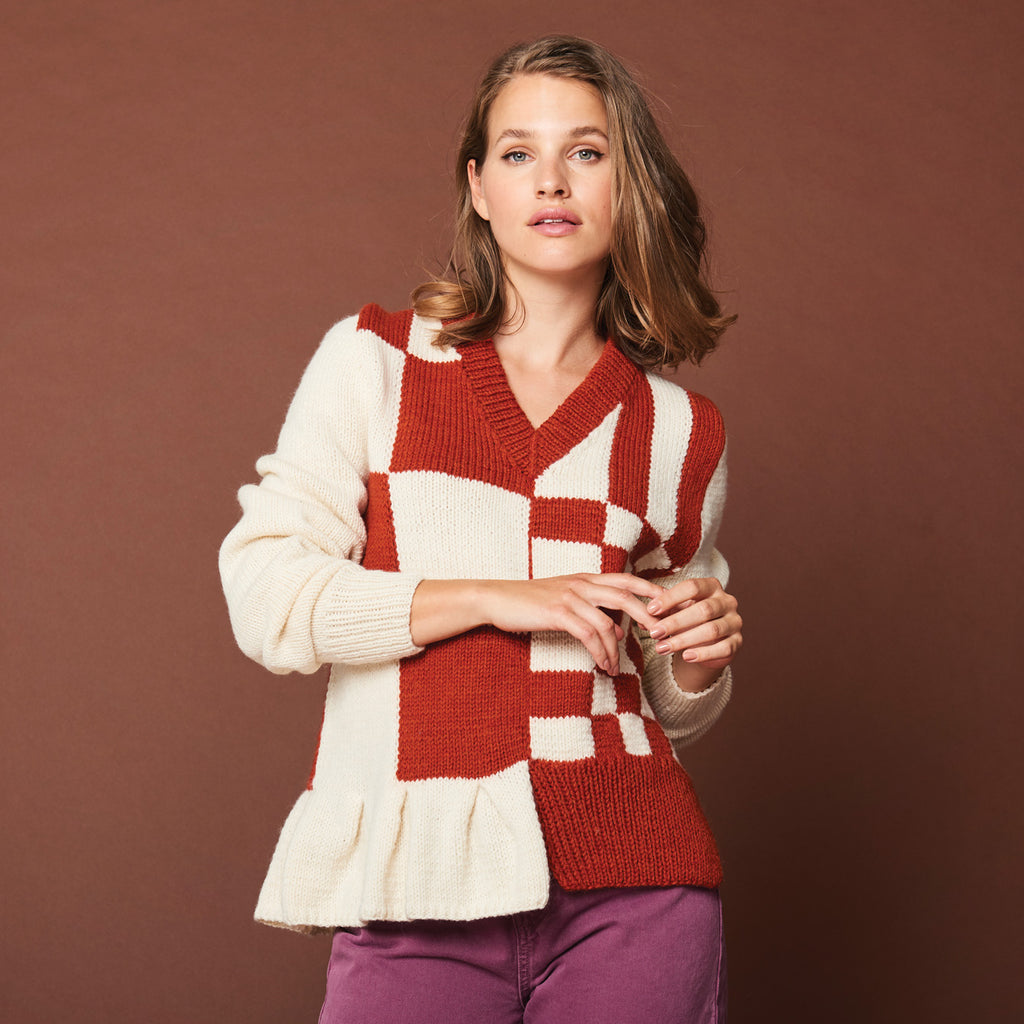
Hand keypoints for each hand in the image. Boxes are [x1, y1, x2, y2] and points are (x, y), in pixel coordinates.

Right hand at [413, 574, 663, 674]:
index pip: (626, 579)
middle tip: (663, 636)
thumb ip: (593, 611)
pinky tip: (602, 664)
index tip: (671, 605)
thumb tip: (618, 629)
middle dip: (648, 615)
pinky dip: (599, 652)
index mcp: (585, 578)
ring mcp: (569, 597)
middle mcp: (581, 584)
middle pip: (624, 595)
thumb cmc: (529, 601)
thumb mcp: (565, 601)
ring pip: (607, 621)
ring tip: (619, 668)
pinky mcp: (557, 613)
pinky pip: (587, 634)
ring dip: (617, 648)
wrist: (496, 598)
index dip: (650, 590)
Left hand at [646, 577, 741, 683]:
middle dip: (675, 622)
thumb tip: (640, 616)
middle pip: (703, 610)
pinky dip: (703, 653)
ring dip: (684, 640)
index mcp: (712, 587)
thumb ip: (662, 611)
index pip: (692, 587)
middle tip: (654, 633)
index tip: (650, 609)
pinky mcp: (737, 642)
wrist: (709, 642)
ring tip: (662, 648)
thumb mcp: (676, 611)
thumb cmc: (689, 620)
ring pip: (712, 630)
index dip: (670, 597)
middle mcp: (727, 601)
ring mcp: (735, 622)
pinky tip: (686, 656)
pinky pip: (723, 648)